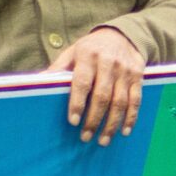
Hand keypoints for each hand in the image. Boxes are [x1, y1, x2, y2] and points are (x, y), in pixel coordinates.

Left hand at [49, 27, 144, 144]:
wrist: (122, 35)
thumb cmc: (91, 48)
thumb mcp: (72, 52)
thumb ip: (59, 68)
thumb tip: (37, 82)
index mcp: (88, 56)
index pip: (82, 83)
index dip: (77, 103)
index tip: (73, 121)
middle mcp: (108, 63)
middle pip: (102, 96)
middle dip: (94, 119)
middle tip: (86, 137)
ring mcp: (125, 71)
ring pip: (120, 101)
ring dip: (112, 124)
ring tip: (103, 140)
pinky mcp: (138, 77)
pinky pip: (136, 100)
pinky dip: (131, 117)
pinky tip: (124, 131)